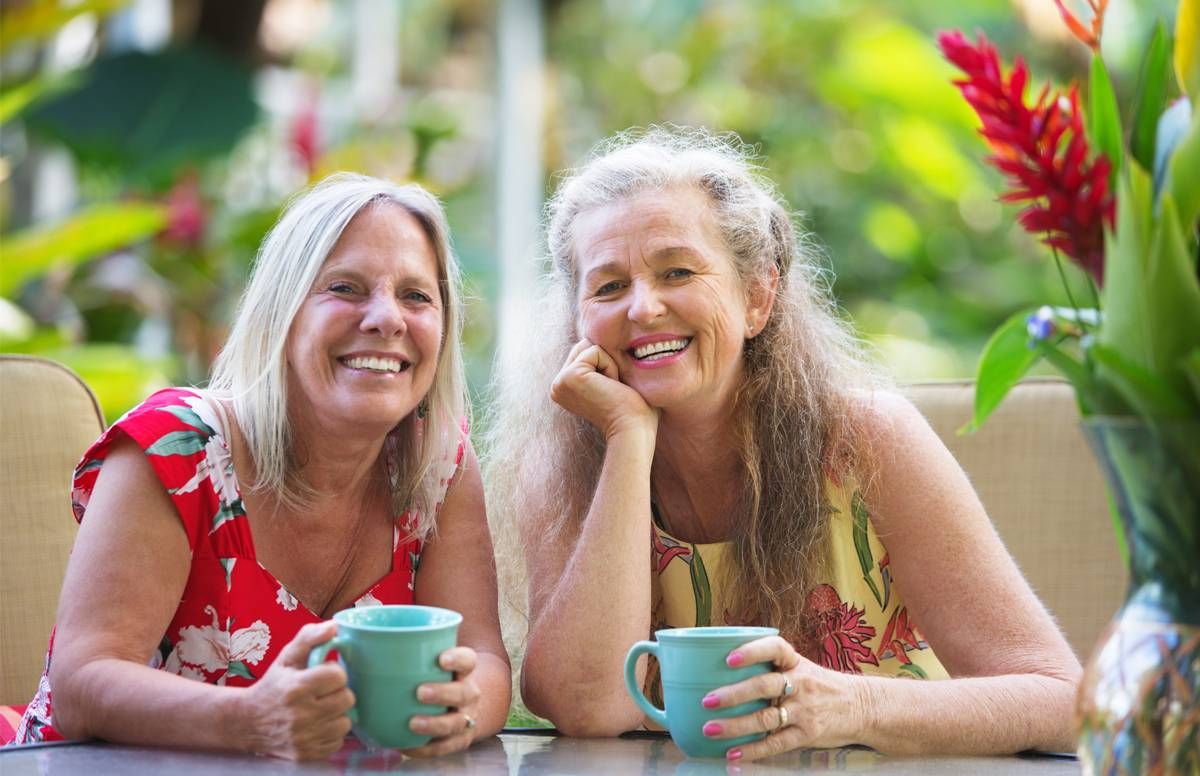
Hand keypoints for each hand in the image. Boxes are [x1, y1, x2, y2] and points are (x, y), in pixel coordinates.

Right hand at [238, 621, 354, 760]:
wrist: (247, 722)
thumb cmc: (273, 685)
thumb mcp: (286, 657)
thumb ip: (309, 637)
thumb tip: (334, 626)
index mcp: (297, 687)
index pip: (339, 676)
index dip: (334, 673)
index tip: (324, 674)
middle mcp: (301, 715)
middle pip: (346, 699)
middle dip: (337, 692)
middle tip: (323, 692)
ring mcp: (304, 737)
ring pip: (345, 722)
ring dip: (336, 713)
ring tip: (321, 708)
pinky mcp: (306, 754)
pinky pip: (338, 741)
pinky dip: (331, 732)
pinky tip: (318, 724)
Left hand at [401, 646, 482, 757]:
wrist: (462, 704)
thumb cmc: (435, 677)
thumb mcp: (428, 662)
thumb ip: (401, 654)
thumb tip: (351, 644)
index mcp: (462, 670)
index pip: (468, 660)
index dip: (458, 659)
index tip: (441, 658)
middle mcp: (468, 693)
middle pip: (463, 692)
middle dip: (443, 693)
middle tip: (420, 692)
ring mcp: (465, 717)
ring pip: (456, 722)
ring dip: (435, 723)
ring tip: (413, 723)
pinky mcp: (458, 739)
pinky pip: (444, 747)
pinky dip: (426, 748)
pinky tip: (407, 746)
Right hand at [550, 338, 657, 441]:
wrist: (632, 430)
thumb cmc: (633, 410)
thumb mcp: (613, 380)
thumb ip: (604, 361)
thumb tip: (610, 332)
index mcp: (565, 387)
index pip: (587, 352)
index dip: (609, 363)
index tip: (614, 391)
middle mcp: (558, 384)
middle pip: (587, 346)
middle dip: (609, 361)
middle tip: (615, 390)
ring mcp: (560, 381)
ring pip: (592, 346)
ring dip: (610, 364)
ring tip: (613, 389)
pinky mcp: (569, 376)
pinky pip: (596, 351)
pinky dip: (611, 366)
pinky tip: (611, 387)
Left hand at [699, 636, 860, 762]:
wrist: (861, 707)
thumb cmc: (821, 686)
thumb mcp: (802, 668)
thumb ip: (773, 669)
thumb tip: (724, 670)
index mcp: (796, 662)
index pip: (774, 648)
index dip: (751, 651)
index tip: (728, 658)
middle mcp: (801, 684)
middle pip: (764, 686)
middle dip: (733, 694)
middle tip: (707, 700)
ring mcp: (805, 710)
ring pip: (766, 718)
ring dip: (735, 725)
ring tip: (710, 729)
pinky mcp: (808, 734)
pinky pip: (776, 743)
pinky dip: (753, 750)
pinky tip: (733, 754)